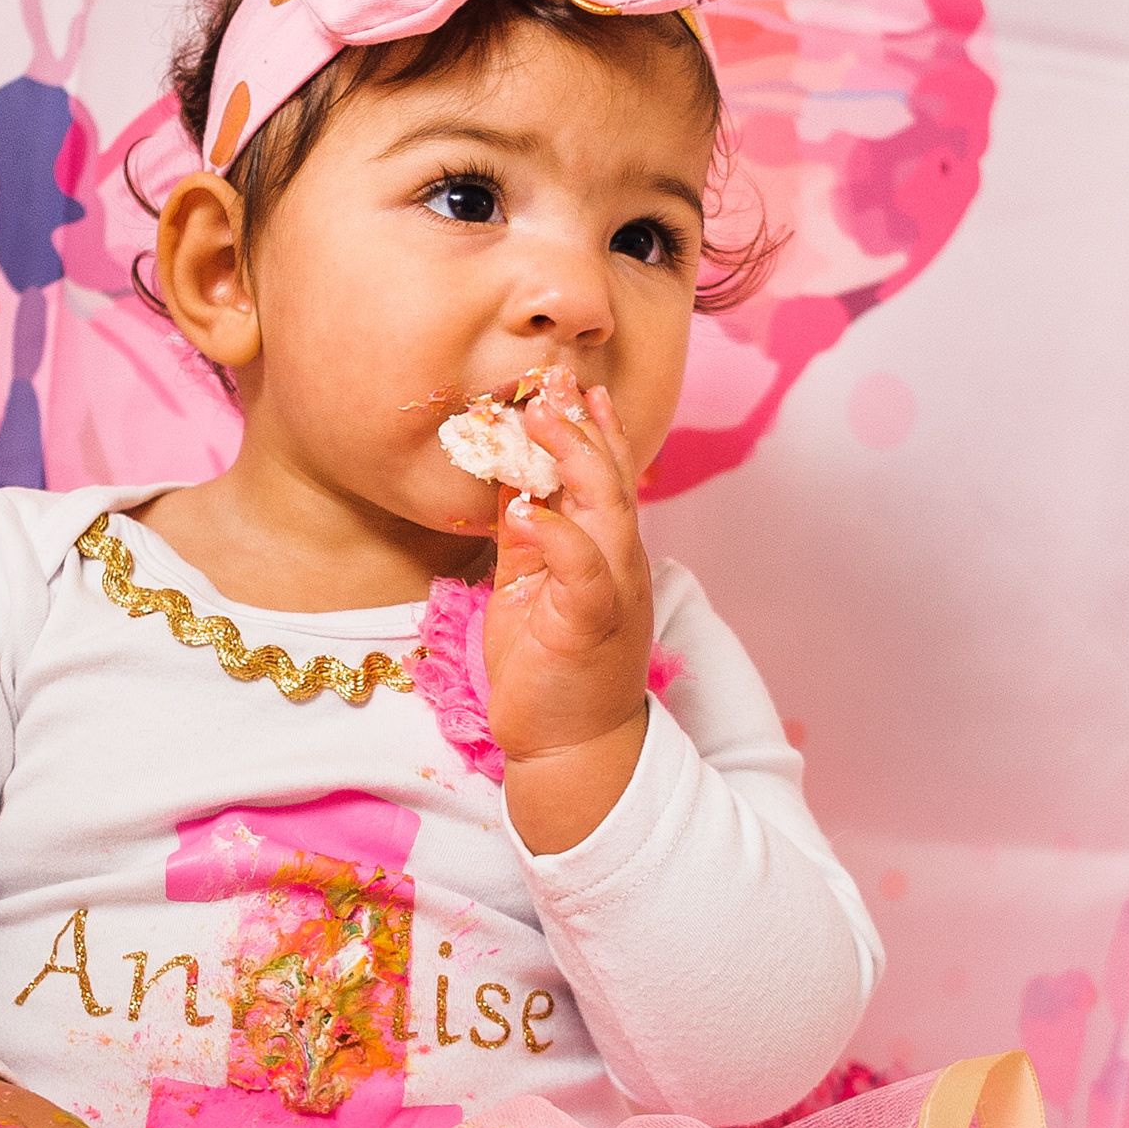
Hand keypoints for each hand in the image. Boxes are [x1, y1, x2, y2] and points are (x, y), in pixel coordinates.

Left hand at [487, 375, 653, 853]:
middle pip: (608, 480)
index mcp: (605, 552)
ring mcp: (612, 593)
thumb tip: (509, 486)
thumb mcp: (529, 589)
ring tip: (541, 419)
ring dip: (574, 462)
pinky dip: (559, 537)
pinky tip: (529, 509)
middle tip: (553, 380)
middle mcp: (619, 564)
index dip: (592, 429)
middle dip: (581, 426)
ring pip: (605, 513)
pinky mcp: (592, 627)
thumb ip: (528, 538)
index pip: (604, 478)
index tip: (571, 384)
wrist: (569, 747)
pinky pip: (583, 572)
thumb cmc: (549, 671)